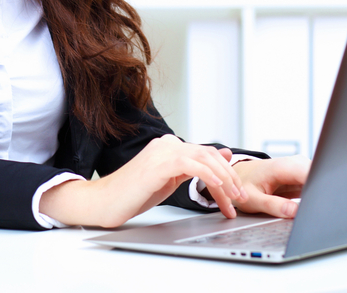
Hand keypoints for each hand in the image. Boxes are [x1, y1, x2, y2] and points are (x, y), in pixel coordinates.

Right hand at [39, 135, 247, 227]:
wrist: (105, 202)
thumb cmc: (133, 195)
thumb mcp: (170, 181)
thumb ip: (194, 168)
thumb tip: (223, 155)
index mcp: (168, 147)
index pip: (206, 154)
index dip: (225, 172)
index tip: (235, 193)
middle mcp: (167, 144)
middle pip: (209, 155)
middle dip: (230, 177)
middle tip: (240, 198)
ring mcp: (163, 151)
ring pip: (205, 159)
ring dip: (225, 180)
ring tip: (233, 199)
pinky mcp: (160, 163)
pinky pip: (193, 166)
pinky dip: (210, 177)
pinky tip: (218, 190)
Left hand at [231, 155, 310, 218]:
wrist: (242, 175)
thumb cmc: (245, 184)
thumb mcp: (252, 199)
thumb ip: (273, 205)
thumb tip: (294, 211)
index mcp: (282, 166)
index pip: (310, 174)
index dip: (317, 189)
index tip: (315, 205)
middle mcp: (294, 163)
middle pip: (318, 177)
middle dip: (317, 195)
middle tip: (307, 211)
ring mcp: (300, 168)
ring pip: (319, 181)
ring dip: (315, 196)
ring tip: (301, 205)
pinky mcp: (302, 175)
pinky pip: (315, 184)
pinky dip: (312, 195)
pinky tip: (303, 203)